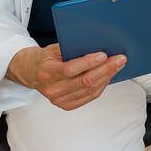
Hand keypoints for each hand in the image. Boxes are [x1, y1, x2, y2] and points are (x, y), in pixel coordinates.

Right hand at [7, 44, 125, 110]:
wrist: (30, 73)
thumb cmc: (44, 58)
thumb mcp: (53, 49)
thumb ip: (71, 48)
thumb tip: (97, 45)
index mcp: (47, 73)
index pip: (70, 69)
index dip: (88, 63)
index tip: (103, 55)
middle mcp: (52, 89)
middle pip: (85, 81)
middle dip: (105, 69)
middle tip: (120, 59)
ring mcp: (59, 100)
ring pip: (90, 90)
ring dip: (107, 76)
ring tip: (118, 65)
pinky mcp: (67, 105)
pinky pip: (90, 96)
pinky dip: (102, 85)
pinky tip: (109, 75)